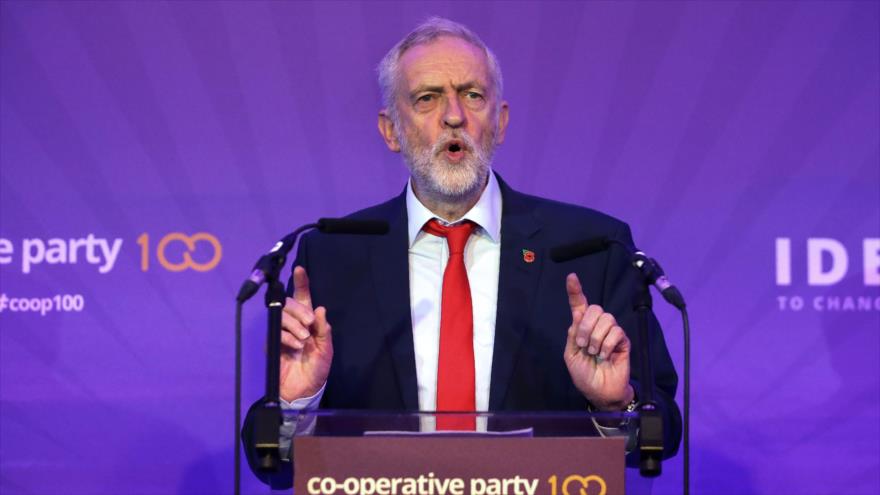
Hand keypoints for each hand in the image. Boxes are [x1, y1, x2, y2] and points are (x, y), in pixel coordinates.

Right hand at [279, 266, 332, 401]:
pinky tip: (295, 346)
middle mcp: (294, 323)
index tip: (300, 269)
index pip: (304, 298)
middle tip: (309, 324)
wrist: (304, 390)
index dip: (301, 283)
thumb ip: (323, 329)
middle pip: (290, 303)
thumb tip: (319, 308)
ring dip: (294, 324)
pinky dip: (287, 337)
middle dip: (299, 310)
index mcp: (308, 321)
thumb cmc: (317, 368)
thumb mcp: (326, 349)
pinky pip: (277, 332)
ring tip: (304, 340)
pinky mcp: (272, 343)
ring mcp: (282, 332)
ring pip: (282, 315)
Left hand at [563, 273, 633, 410]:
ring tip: (594, 353)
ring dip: (596, 337)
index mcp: (581, 328)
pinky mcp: (623, 340)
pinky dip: (607, 344)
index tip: (571, 277)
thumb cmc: (584, 374)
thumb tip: (578, 313)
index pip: (579, 305)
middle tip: (583, 345)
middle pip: (594, 309)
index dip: (575, 291)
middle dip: (586, 326)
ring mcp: (611, 332)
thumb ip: (574, 334)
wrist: (599, 391)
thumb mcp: (571, 355)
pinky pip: (616, 332)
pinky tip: (605, 355)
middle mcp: (596, 326)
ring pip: (606, 319)